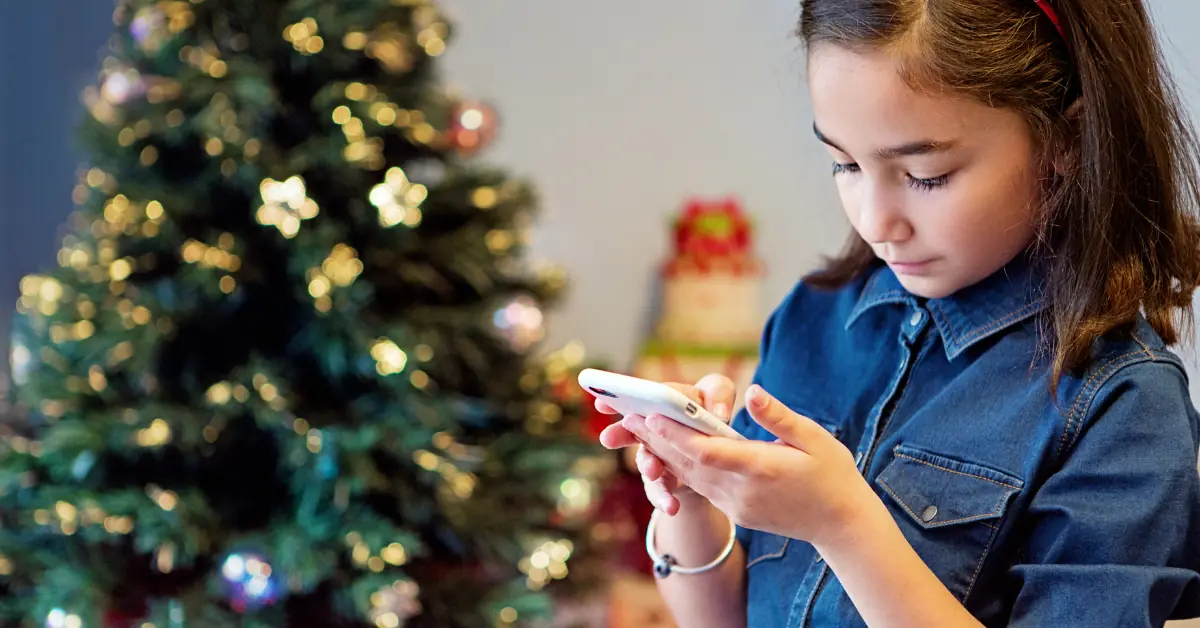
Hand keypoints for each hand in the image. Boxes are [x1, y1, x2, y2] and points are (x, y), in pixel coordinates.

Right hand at [595, 374, 736, 515]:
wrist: (719, 446)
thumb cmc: (713, 408)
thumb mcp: (719, 394)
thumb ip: (718, 394)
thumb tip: (718, 414)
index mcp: (661, 402)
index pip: (635, 398)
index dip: (617, 400)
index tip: (601, 403)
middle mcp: (651, 428)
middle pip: (630, 431)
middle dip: (619, 434)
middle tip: (608, 438)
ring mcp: (655, 455)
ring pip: (646, 462)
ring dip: (647, 466)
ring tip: (654, 471)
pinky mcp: (665, 479)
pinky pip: (659, 489)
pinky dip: (663, 497)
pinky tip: (671, 506)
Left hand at [623, 384, 877, 548]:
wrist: (840, 523)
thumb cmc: (831, 473)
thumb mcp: (814, 438)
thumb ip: (779, 417)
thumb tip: (752, 392)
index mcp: (760, 469)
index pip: (709, 451)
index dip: (677, 434)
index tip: (652, 414)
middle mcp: (741, 491)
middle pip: (690, 463)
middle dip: (658, 438)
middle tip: (628, 414)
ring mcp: (736, 505)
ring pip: (690, 476)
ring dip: (663, 453)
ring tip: (637, 428)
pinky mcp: (735, 511)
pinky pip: (701, 487)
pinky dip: (680, 467)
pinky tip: (663, 450)